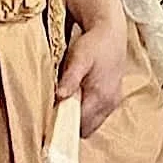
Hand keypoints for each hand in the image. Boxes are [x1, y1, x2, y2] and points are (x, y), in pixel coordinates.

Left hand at [56, 14, 127, 136]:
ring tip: (67, 103)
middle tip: (55, 111)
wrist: (112, 33)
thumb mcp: (79, 57)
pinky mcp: (114, 99)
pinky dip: (87, 113)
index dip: (62, 125)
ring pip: (92, 124)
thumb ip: (71, 77)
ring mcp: (113, 102)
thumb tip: (60, 96)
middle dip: (70, 124)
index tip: (48, 121)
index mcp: (100, 96)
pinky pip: (98, 116)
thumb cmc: (93, 44)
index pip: (79, 125)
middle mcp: (109, 103)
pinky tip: (78, 98)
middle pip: (85, 129)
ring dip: (79, 118)